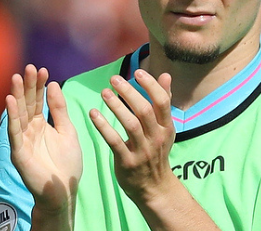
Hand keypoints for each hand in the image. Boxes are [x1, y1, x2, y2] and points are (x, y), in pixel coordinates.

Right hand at [5, 65, 83, 214]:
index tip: (42, 69)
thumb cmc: (66, 163)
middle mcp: (29, 130)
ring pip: (18, 114)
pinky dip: (12, 116)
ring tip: (17, 78)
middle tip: (29, 67)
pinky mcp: (18, 152)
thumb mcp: (67, 130)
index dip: (39, 86)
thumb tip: (53, 84)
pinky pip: (14, 131)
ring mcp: (22, 140)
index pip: (38, 101)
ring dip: (17, 96)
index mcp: (41, 124)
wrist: (64, 190)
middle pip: (27, 104)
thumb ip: (59, 109)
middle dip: (28, 86)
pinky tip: (10, 101)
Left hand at [89, 70, 176, 208]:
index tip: (137, 72)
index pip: (162, 101)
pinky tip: (93, 113)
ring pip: (130, 124)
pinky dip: (103, 126)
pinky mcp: (127, 162)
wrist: (153, 187)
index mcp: (167, 127)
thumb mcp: (164, 128)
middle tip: (114, 79)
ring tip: (104, 93)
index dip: (150, 85)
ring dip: (116, 106)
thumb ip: (163, 102)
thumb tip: (165, 75)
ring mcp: (143, 151)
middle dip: (129, 92)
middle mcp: (157, 137)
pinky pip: (114, 141)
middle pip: (144, 110)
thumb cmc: (156, 152)